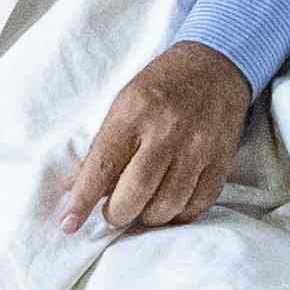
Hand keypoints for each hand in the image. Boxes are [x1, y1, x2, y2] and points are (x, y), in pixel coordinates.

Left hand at [59, 43, 253, 234]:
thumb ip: (102, 147)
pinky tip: (168, 205)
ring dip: (147, 217)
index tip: (68, 224)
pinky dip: (178, 215)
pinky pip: (197, 205)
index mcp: (134, 113)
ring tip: (141, 207)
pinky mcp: (221, 161)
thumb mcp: (123, 104)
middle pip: (136, 192)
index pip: (103, 165)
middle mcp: (167, 131)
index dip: (83, 199)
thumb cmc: (160, 87)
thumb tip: (75, 189)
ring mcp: (198, 147)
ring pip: (167, 205)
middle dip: (117, 214)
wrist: (214, 66)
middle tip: (113, 211)